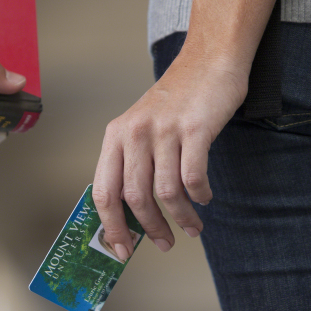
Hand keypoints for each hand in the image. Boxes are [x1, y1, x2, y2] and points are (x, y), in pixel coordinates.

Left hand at [92, 50, 247, 256]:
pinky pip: (193, 177)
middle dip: (150, 228)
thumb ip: (133, 164)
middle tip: (164, 244)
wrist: (206, 61)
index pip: (104, 191)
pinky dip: (199, 196)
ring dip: (180, 218)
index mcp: (115, 136)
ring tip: (192, 227)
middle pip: (134, 197)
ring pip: (166, 192)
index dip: (111, 225)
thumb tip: (132, 216)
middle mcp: (134, 133)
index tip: (122, 248)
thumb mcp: (140, 127)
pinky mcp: (195, 129)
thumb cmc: (174, 101)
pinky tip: (204, 199)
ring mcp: (164, 130)